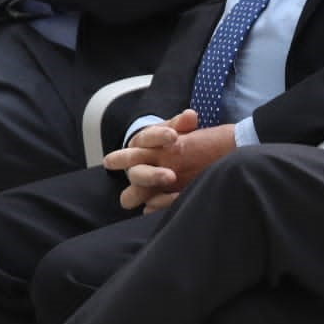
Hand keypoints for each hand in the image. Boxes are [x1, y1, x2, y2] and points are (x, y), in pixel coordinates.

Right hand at [104, 109, 236, 210]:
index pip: (147, 138)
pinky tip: (176, 203)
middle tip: (171, 176)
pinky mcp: (149, 199)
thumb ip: (182, 124)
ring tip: (173, 194)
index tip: (173, 137)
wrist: (161, 157)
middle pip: (134, 168)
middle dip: (151, 174)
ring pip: (133, 192)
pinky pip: (149, 207)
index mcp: (142, 143)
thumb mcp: (174, 130)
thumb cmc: (169, 142)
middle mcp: (135, 164)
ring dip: (151, 195)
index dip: (159, 137)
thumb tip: (190, 115)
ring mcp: (140, 184)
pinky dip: (160, 207)